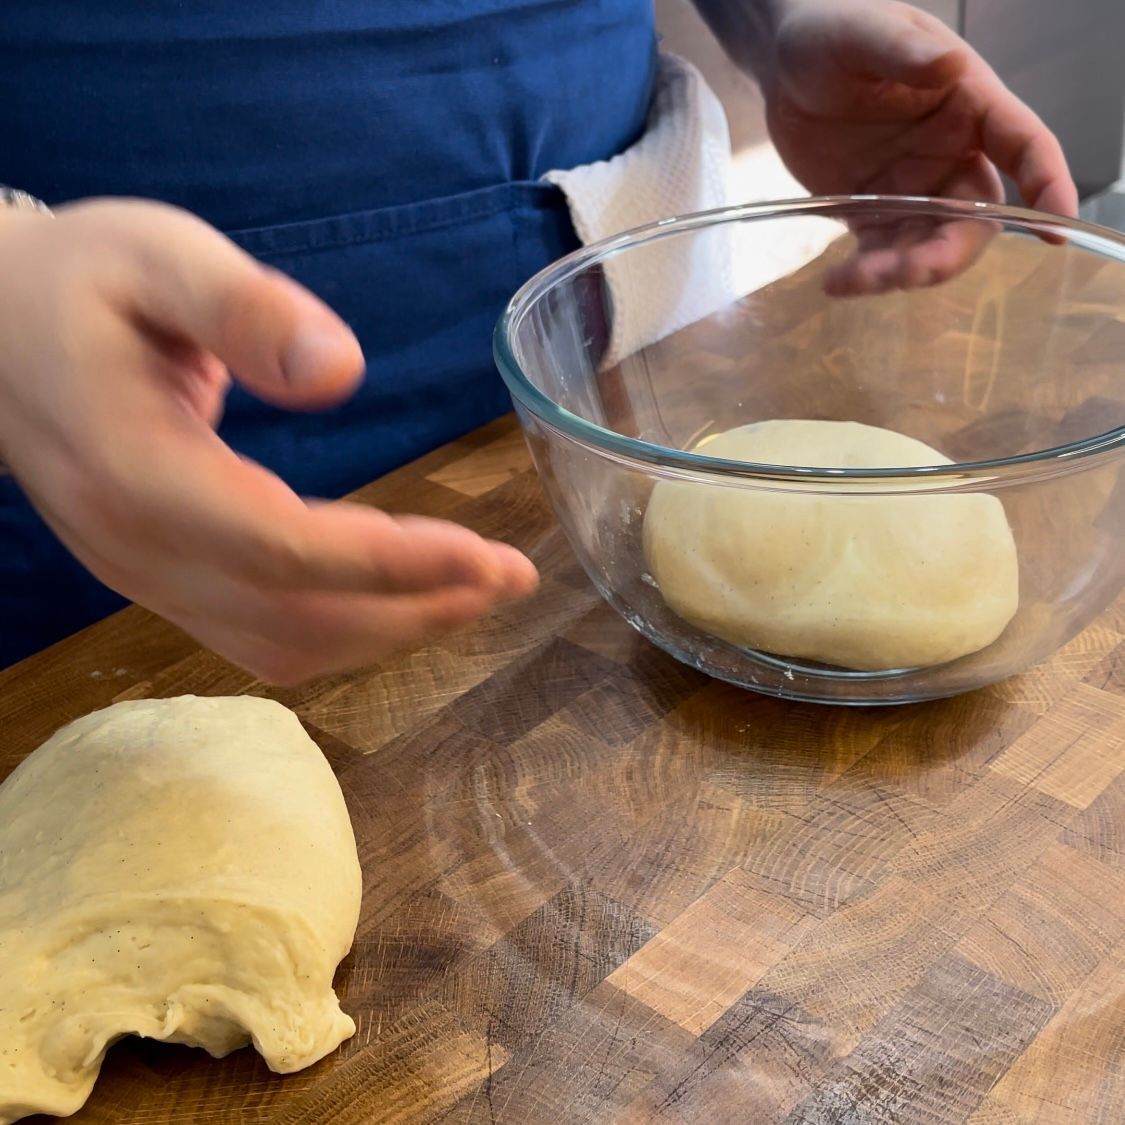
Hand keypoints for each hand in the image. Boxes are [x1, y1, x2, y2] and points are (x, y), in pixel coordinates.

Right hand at [0, 200, 536, 682]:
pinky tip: (401, 599)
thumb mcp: (156, 258)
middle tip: (507, 577)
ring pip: (284, 644)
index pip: (282, 548)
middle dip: (414, 608)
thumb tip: (341, 371)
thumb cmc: (78, 283)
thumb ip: (241, 310)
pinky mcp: (163, 580)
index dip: (391, 563)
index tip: (486, 557)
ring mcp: (146, 577)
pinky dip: (346, 631)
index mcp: (138, 471)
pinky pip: (264, 636)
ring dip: (389, 630)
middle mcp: (139, 549)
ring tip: (475, 591)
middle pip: (296, 617)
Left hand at [761, 0, 1078, 293]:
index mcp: (970, 105)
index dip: (1047, 186)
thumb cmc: (832, 33)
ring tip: (852, 279)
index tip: (1055, 229)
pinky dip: (865, 276)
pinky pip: (882, 254)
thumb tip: (947, 65)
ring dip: (901, 272)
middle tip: (907, 271)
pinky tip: (835, 282)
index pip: (1026, 147)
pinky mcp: (874, 213)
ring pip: (928, 246)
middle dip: (948, 253)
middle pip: (975, 219)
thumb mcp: (864, 32)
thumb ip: (903, 51)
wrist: (784, 66)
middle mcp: (951, 154)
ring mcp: (914, 189)